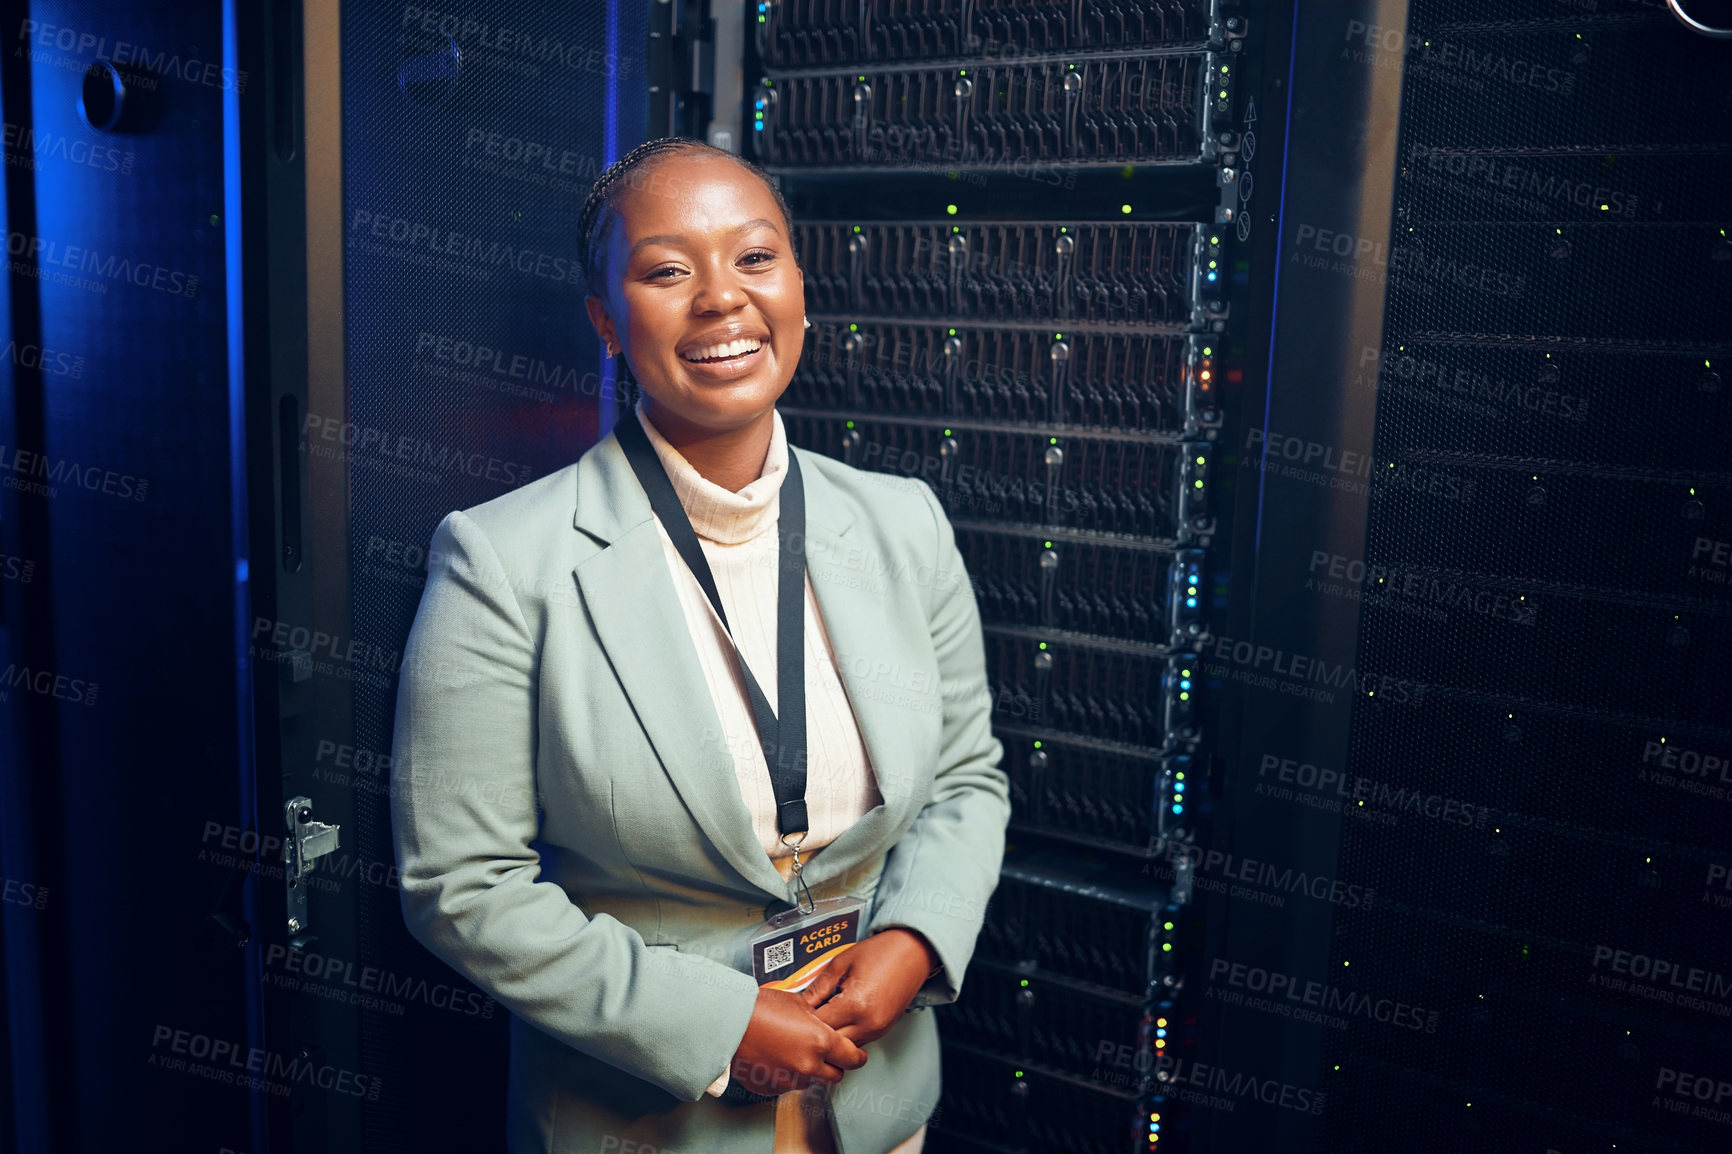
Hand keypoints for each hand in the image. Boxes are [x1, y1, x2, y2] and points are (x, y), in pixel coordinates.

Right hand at [730, 986, 868, 1096]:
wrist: (727, 1022)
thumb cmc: (760, 1007)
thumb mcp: (798, 1002)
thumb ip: (817, 1017)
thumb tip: (823, 1023)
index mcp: (821, 1042)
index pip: (853, 1058)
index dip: (857, 1056)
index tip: (857, 1055)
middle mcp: (809, 1065)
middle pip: (836, 1075)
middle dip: (834, 1064)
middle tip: (826, 1053)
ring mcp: (789, 1080)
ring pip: (810, 1080)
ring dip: (808, 1069)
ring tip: (791, 1050)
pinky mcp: (771, 1088)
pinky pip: (787, 1085)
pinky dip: (785, 1075)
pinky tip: (775, 1058)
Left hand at [798, 929, 938, 1047]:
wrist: (914, 952)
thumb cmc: (880, 952)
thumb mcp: (842, 963)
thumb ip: (819, 986)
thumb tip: (800, 1003)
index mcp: (855, 1004)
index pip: (818, 1025)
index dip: (802, 1020)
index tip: (793, 1013)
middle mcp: (867, 1023)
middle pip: (830, 1043)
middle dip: (814, 1033)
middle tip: (802, 1019)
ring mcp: (877, 1030)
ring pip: (843, 1047)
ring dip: (830, 1037)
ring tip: (819, 1019)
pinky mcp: (882, 1030)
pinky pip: (856, 1041)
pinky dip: (844, 1035)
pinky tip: (836, 1020)